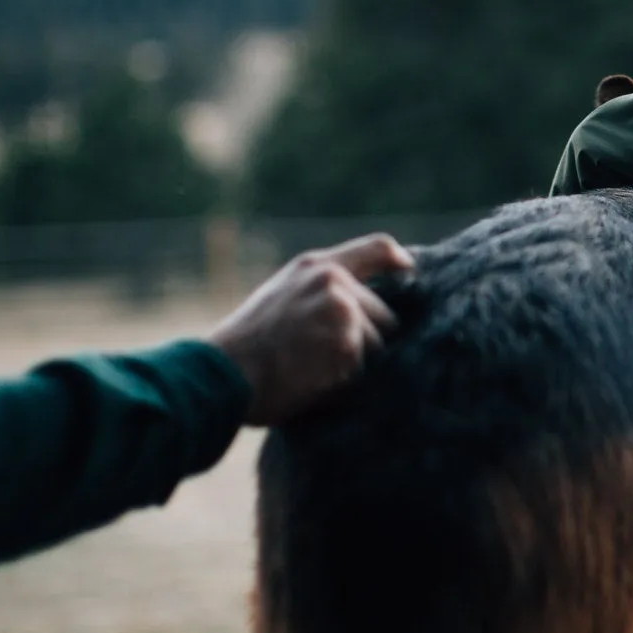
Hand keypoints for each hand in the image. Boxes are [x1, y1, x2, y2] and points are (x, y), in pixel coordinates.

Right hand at [208, 234, 414, 425]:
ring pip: (378, 347)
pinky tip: (314, 382)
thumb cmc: (246, 344)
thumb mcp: (283, 294)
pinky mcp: (347, 345)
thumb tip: (367, 301)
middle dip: (368, 340)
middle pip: (386, 316)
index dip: (399, 261)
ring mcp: (343, 312)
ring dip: (358, 365)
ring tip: (314, 369)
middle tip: (322, 356)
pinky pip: (365, 372)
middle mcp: (334, 282)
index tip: (411, 273)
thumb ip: (324, 288)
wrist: (221, 374)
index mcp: (316, 267)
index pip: (377, 249)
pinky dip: (347, 384)